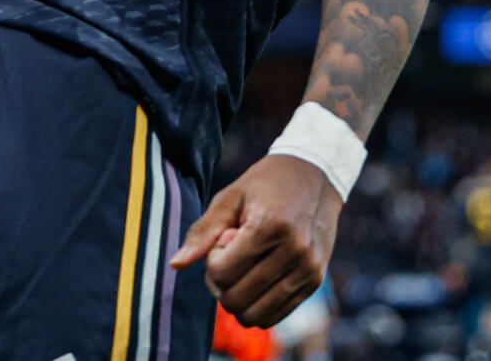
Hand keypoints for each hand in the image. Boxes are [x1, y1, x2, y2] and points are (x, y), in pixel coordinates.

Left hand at [169, 154, 341, 326]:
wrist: (315, 175)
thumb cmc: (265, 183)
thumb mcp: (230, 196)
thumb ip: (203, 231)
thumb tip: (175, 264)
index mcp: (268, 226)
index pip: (223, 272)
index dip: (211, 261)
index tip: (220, 240)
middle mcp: (293, 251)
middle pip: (238, 298)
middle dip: (221, 284)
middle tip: (226, 258)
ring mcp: (308, 269)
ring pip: (258, 315)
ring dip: (239, 299)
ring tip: (241, 270)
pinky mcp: (315, 281)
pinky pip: (280, 313)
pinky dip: (259, 305)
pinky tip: (257, 277)